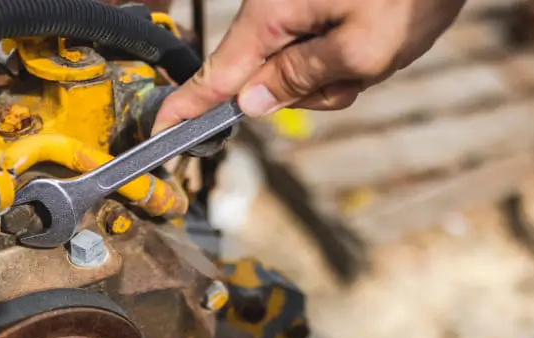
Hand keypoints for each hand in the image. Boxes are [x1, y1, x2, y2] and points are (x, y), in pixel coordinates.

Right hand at [154, 0, 465, 128]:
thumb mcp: (363, 50)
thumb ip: (301, 80)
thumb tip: (251, 102)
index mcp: (274, 14)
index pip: (218, 73)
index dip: (189, 106)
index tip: (160, 129)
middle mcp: (276, 9)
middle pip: (265, 80)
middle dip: (308, 91)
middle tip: (357, 75)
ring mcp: (297, 8)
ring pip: (296, 72)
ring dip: (334, 77)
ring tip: (373, 52)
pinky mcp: (316, 8)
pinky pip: (317, 54)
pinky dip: (345, 60)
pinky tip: (373, 40)